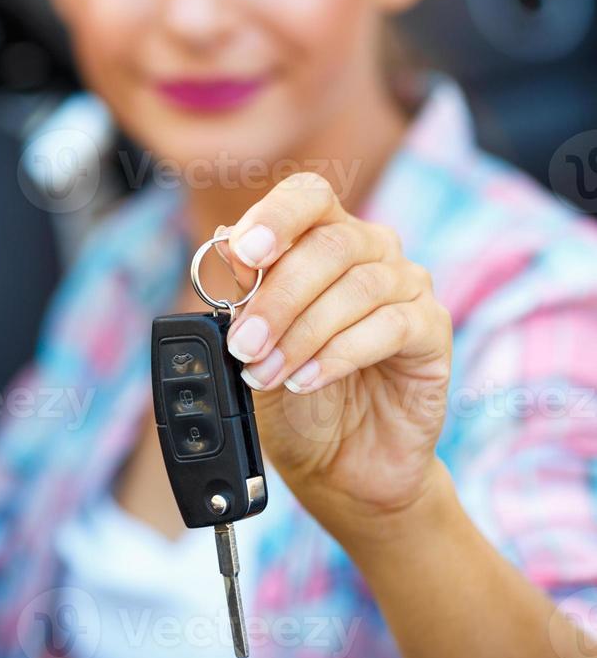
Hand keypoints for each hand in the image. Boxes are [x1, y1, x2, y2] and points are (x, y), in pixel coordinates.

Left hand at [220, 173, 452, 537]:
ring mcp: (407, 286)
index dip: (276, 216)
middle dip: (277, 298)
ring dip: (302, 334)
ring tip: (268, 373)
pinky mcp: (433, 330)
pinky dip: (339, 354)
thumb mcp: (250, 343)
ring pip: (357, 287)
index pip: (307, 196)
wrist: (338, 461)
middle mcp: (370, 250)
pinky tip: (309, 380)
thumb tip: (224, 250)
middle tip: (244, 345)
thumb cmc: (291, 392)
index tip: (244, 253)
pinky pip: (390, 326)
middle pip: (329, 244)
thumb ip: (241, 296)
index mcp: (321, 236)